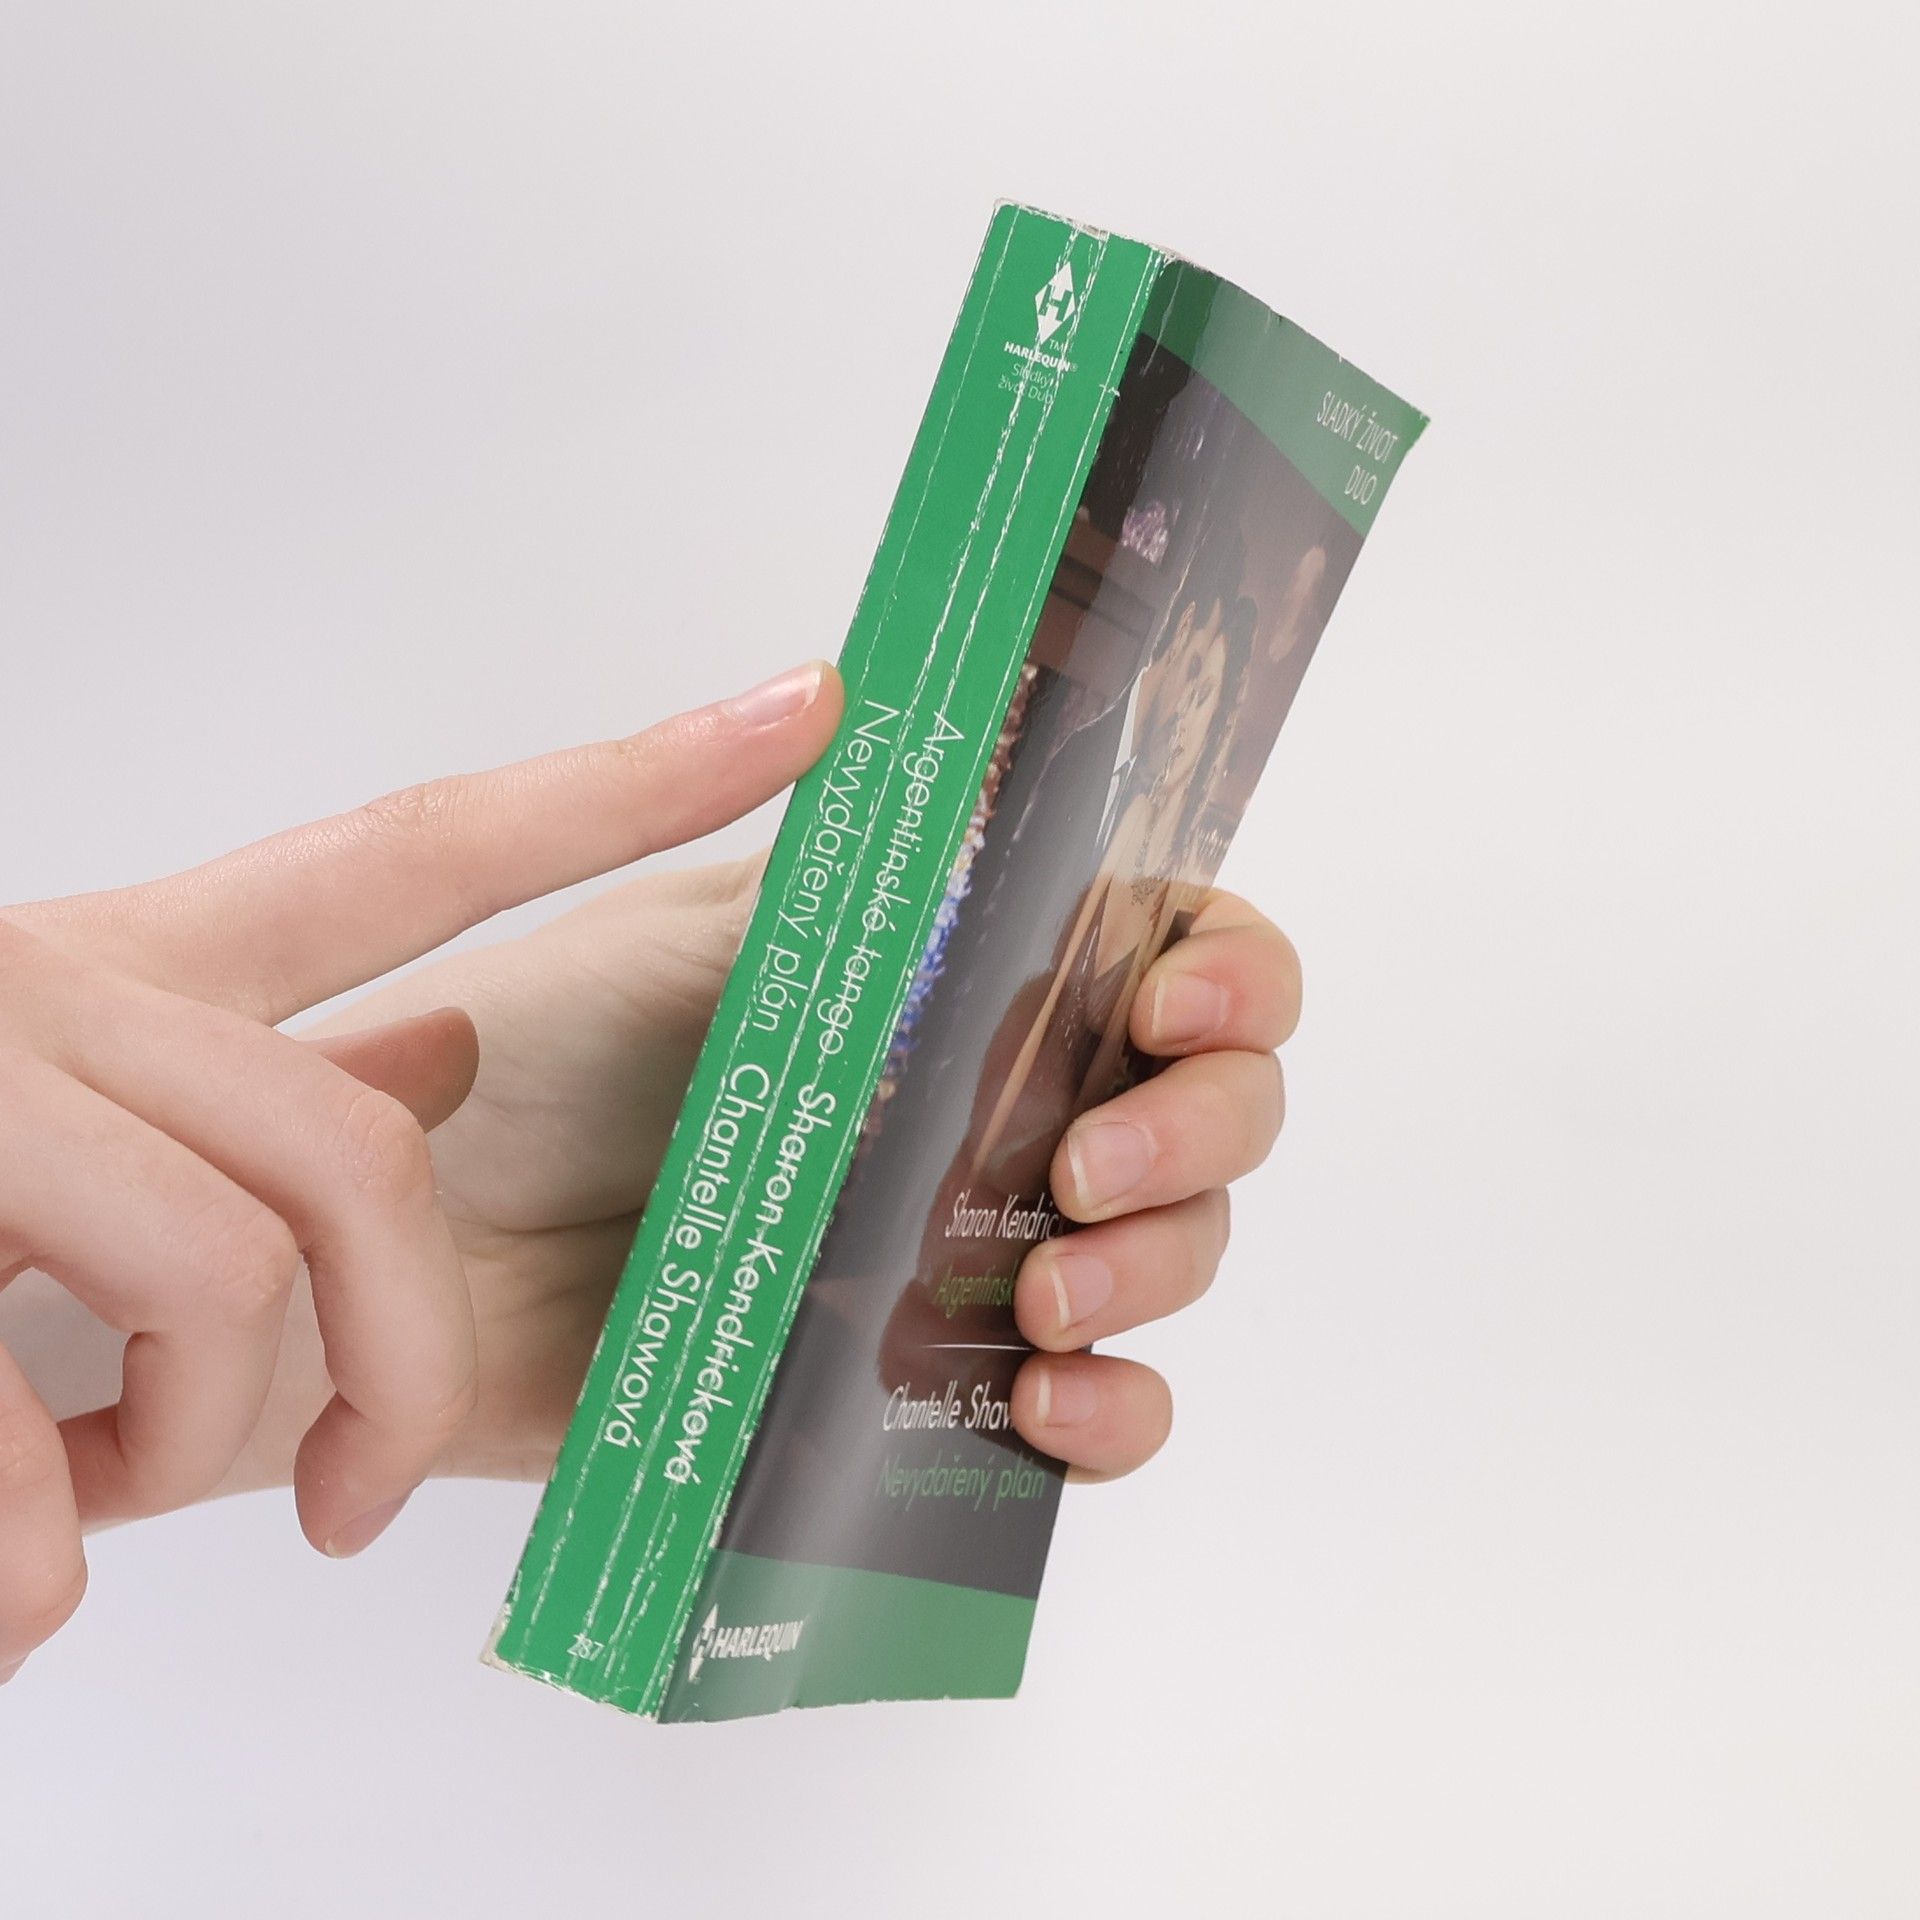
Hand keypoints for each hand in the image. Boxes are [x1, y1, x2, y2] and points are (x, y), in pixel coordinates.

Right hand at [0, 659, 842, 1680]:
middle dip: (393, 1354)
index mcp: (123, 964)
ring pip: (217, 1276)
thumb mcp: (55, 1098)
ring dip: (182, 1447)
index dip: (630, 780)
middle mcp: (52, 992)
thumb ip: (237, 1084)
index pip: (425, 844)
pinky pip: (32, 1473)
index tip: (812, 708)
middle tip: (345, 1496)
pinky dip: (25, 1562)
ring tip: (81, 1493)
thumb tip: (433, 1046)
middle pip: (357, 1147)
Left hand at [233, 882, 1299, 1495]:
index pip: (1160, 948)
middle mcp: (979, 1106)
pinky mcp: (912, 1387)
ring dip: (1159, 1268)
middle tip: (1091, 1169)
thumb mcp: (699, 937)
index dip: (1220, 971)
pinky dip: (1111, 1415)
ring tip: (1051, 1292)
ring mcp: (957, 1248)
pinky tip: (1051, 1405)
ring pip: (1164, 1255)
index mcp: (953, 974)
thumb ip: (849, 865)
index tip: (1176, 1007)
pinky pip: (1082, 1412)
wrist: (405, 1247)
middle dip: (1201, 1132)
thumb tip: (873, 702)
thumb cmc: (527, 1056)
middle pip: (1199, 1106)